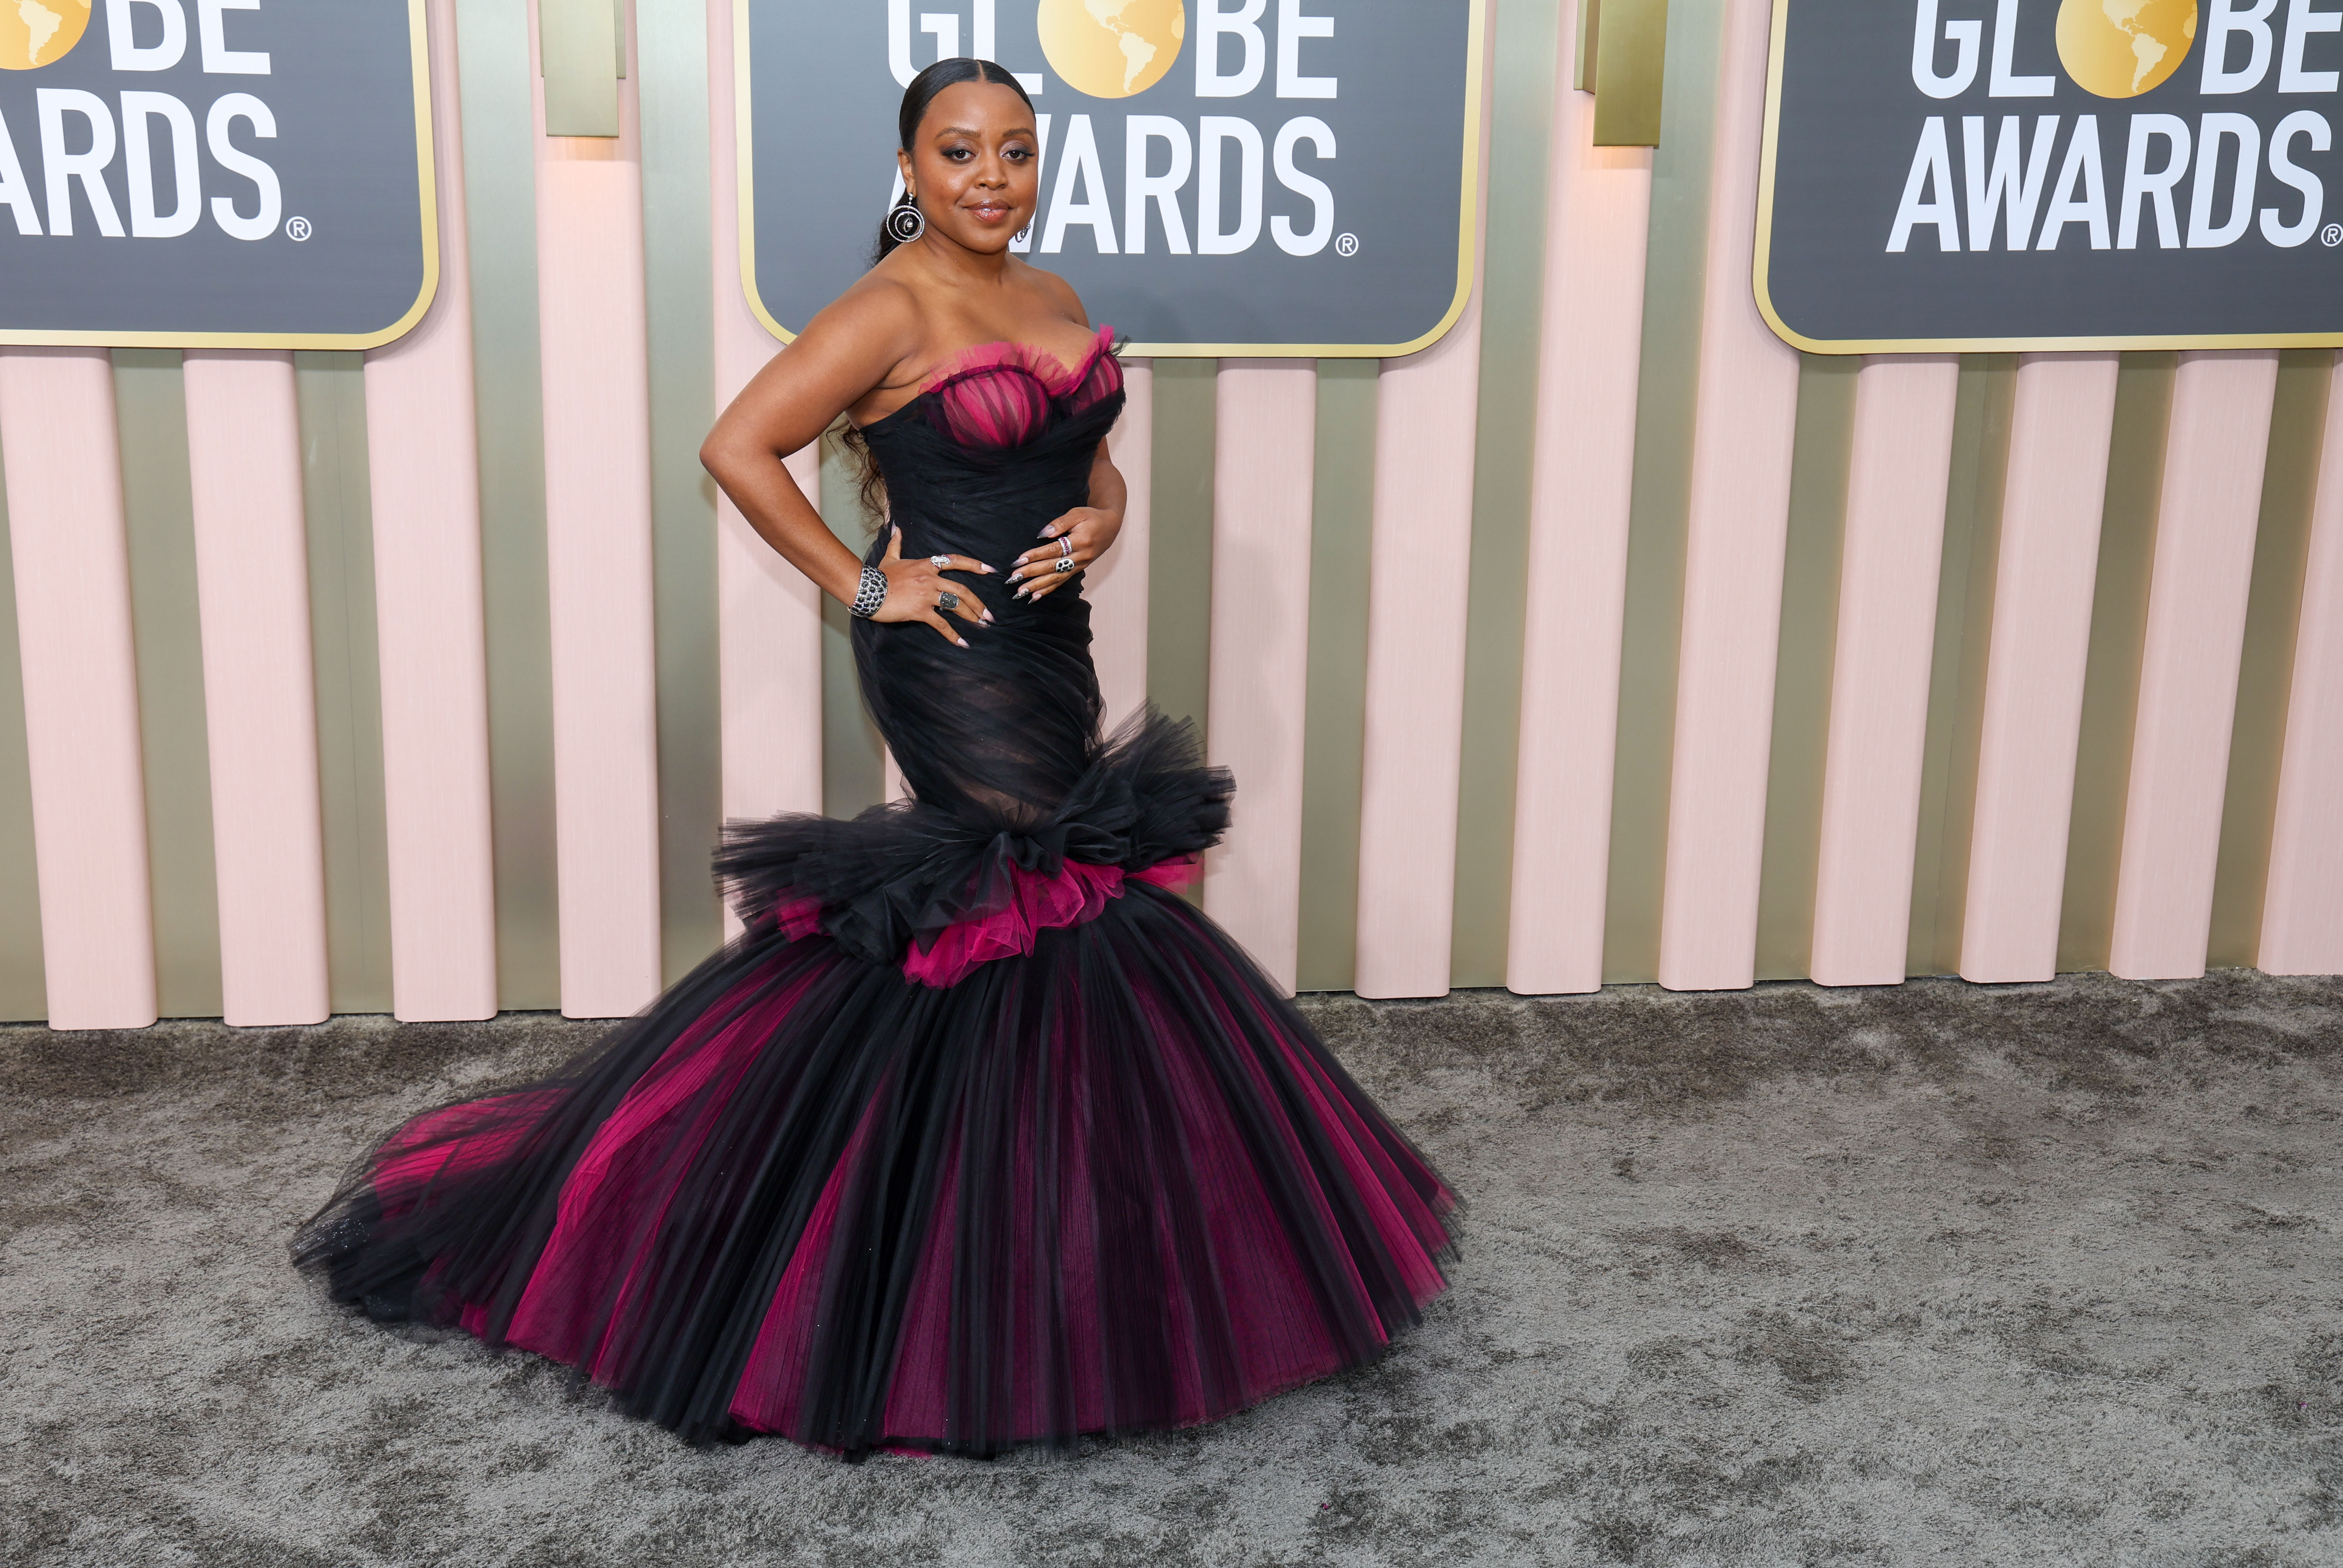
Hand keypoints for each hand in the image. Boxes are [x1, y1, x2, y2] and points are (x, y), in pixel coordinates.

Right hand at [871, 526, 994, 646]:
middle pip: (961, 589)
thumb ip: (896, 543)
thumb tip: (896, 527)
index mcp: (926, 565)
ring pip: (955, 605)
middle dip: (979, 603)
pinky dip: (953, 634)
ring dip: (971, 617)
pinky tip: (962, 643)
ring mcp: (926, 595)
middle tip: (989, 615)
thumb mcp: (889, 558)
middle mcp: (930, 579)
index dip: (974, 565)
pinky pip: (941, 624)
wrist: (867, 590)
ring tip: (982, 626)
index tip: (989, 570)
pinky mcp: (920, 611)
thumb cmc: (878, 576)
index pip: (954, 561)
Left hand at [1008, 506, 1120, 601]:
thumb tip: (1042, 534)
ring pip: (1057, 578)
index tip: (1019, 560)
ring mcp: (1080, 566)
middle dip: (1031, 574)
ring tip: (1020, 592)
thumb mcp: (1077, 513)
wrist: (1111, 527)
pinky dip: (1048, 590)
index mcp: (1081, 541)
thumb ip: (1060, 523)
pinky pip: (1062, 581)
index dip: (1036, 556)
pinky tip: (1035, 596)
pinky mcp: (1078, 570)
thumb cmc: (1093, 517)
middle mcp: (1081, 557)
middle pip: (1053, 567)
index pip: (1054, 550)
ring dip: (1037, 586)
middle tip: (1013, 578)